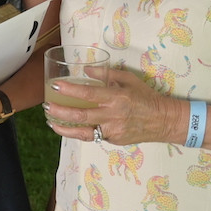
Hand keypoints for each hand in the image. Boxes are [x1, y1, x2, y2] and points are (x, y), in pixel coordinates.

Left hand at [43, 67, 177, 145]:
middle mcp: (113, 116)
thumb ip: (106, 74)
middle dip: (60, 111)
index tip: (54, 85)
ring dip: (64, 128)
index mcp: (117, 98)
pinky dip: (80, 132)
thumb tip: (86, 70)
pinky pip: (94, 136)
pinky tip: (69, 128)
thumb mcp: (129, 79)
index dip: (69, 90)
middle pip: (81, 116)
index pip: (88, 94)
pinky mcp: (114, 141)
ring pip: (83, 132)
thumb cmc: (146, 97)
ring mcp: (113, 131)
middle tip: (46, 106)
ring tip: (51, 122)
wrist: (164, 120)